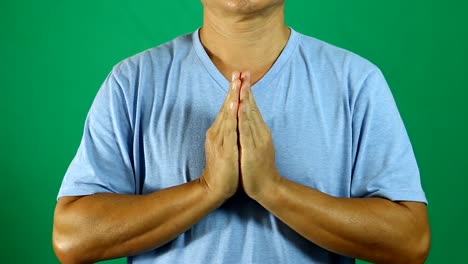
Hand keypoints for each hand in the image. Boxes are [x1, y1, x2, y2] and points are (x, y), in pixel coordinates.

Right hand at [200, 72, 241, 200]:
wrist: (215, 187)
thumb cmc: (223, 168)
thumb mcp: (225, 146)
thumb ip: (228, 133)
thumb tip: (233, 121)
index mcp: (219, 130)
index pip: (227, 107)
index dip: (233, 92)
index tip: (239, 76)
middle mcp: (217, 131)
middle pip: (226, 107)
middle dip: (233, 89)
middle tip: (238, 72)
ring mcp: (219, 138)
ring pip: (227, 114)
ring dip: (232, 97)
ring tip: (237, 82)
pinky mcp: (224, 147)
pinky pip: (229, 128)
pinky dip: (232, 115)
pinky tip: (235, 104)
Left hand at [238, 71, 280, 199]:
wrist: (266, 187)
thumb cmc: (258, 167)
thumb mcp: (255, 145)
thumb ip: (251, 132)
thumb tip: (246, 120)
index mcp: (259, 130)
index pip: (252, 107)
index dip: (246, 91)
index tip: (242, 76)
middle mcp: (259, 132)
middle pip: (251, 107)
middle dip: (246, 89)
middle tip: (242, 71)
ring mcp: (257, 140)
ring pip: (249, 115)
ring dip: (245, 98)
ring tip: (241, 83)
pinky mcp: (252, 149)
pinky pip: (246, 130)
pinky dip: (243, 117)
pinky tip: (239, 106)